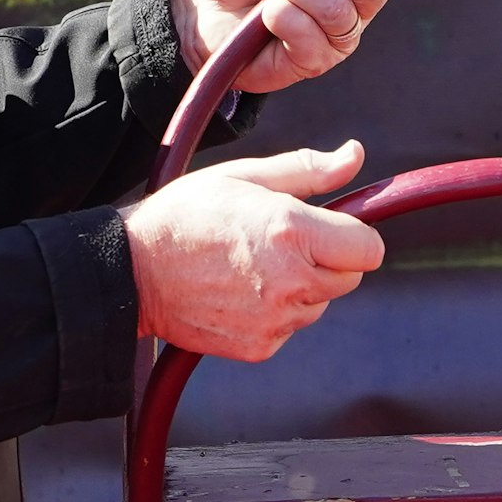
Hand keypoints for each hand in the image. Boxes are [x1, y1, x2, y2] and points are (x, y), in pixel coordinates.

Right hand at [123, 143, 387, 361]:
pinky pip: (289, 328)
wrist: (132, 272)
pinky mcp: (260, 346)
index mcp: (292, 230)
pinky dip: (274, 313)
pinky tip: (239, 292)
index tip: (329, 228)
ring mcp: (276, 319)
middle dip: (326, 260)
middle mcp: (291, 280)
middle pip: (349, 278)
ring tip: (252, 267)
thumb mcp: (245, 177)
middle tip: (279, 244)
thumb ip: (308, 170)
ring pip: (319, 304)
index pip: (369, 248)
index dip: (354, 236)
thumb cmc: (185, 215)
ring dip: (301, 288)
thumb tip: (354, 156)